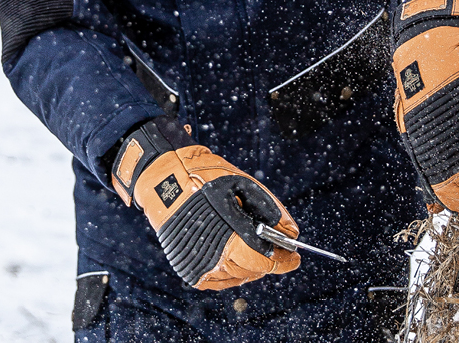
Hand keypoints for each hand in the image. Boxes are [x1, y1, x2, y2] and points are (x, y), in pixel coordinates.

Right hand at [110, 116, 299, 289]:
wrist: (164, 180)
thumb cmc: (206, 179)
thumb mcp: (245, 185)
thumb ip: (272, 211)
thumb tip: (291, 233)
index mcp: (230, 234)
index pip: (266, 260)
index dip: (284, 261)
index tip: (294, 257)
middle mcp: (214, 255)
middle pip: (253, 270)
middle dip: (268, 261)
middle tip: (277, 250)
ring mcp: (198, 265)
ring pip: (236, 277)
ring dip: (250, 266)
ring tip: (254, 249)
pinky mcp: (187, 269)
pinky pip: (218, 280)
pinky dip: (231, 272)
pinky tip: (235, 256)